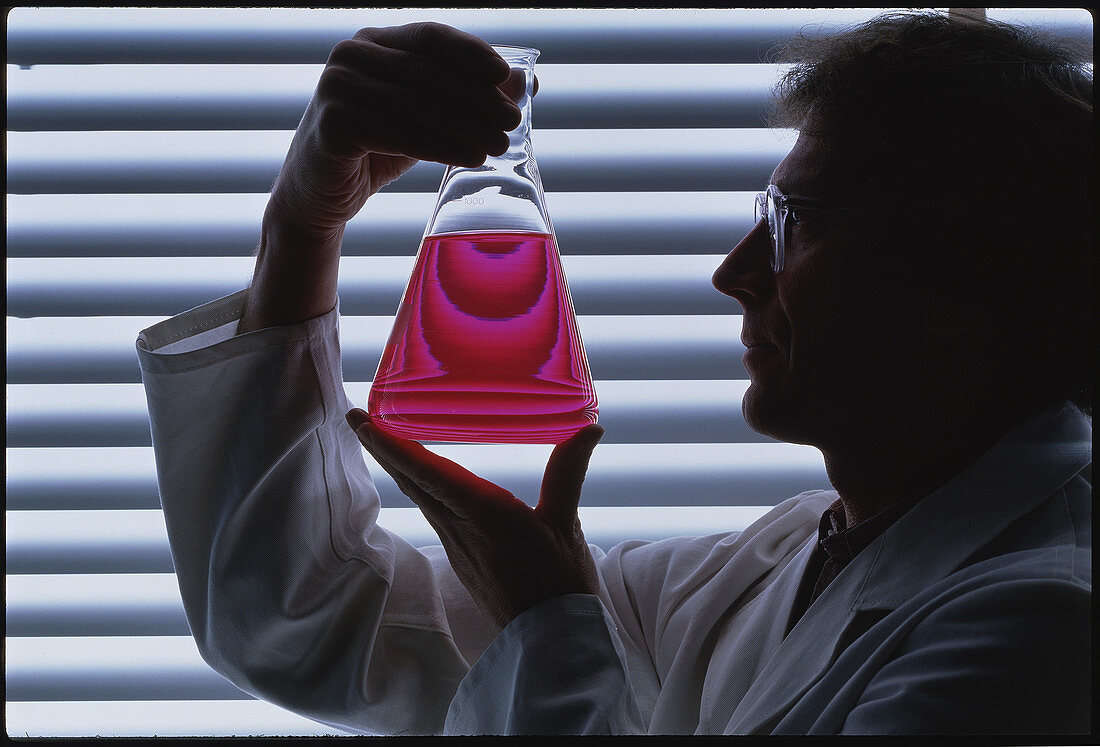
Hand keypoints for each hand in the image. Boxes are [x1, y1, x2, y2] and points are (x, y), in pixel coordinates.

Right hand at [240, 22, 521, 331]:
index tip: (506, 77)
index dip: (471, 53)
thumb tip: (526, 82)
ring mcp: (337, 88)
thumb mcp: (424, 117)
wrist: (318, 193)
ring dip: (465, 126)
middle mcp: (351, 56)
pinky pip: (399, 134)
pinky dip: (440, 146)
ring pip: (417, 105)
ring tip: (498, 146)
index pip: (431, 37)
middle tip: (512, 122)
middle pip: (428, 73)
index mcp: (373, 42)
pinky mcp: (333, 126)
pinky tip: (470, 158)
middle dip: (476, 99)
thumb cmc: (375, 148)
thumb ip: (466, 96)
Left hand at [346, 409, 602, 631]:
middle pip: (412, 481)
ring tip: (382, 437)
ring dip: (398, 465)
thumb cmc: (560, 584)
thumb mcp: (565, 524)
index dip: (392, 445)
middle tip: (356, 417)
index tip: (363, 421)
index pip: (427, 472)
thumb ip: (568, 472)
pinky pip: (433, 511)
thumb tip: (589, 428)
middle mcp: (460, 527)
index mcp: (483, 513)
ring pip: (419, 496)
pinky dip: (419, 485)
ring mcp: (457, 544)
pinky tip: (422, 478)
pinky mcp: (462, 557)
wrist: (549, 641)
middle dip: (382, 448)